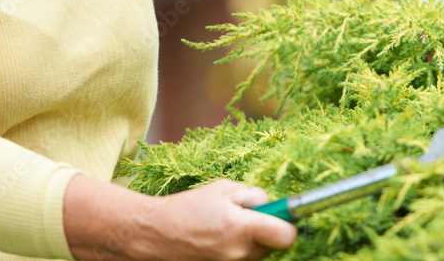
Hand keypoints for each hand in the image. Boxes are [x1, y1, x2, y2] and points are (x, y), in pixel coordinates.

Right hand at [63, 176, 295, 259]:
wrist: (156, 234)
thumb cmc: (188, 207)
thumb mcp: (223, 189)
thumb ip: (253, 195)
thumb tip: (273, 205)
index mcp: (242, 228)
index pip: (286, 236)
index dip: (288, 224)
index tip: (283, 216)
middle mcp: (240, 254)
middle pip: (274, 247)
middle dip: (266, 231)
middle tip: (244, 217)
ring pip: (258, 256)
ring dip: (251, 243)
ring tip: (226, 229)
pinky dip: (238, 252)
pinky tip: (219, 241)